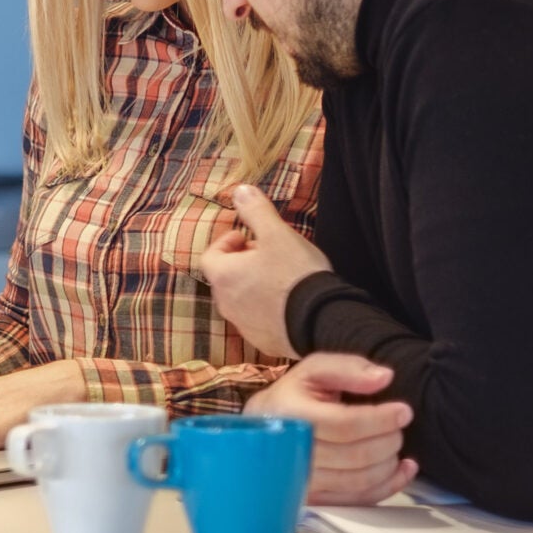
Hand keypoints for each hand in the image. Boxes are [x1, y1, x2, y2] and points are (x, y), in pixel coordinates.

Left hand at [196, 183, 331, 358]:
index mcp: (223, 276)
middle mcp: (226, 304)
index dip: (227, 243)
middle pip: (225, 278)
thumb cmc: (296, 275)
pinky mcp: (263, 342)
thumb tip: (239, 190)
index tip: (247, 237)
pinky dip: (268, 309)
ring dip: (254, 286)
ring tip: (282, 278)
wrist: (322, 321)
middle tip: (267, 254)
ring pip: (241, 300)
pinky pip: (259, 321)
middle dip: (242, 263)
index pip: (210, 256)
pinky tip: (291, 303)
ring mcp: (244, 326)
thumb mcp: (277, 234)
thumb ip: (255, 211)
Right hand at [249, 353, 415, 504]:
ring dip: (388, 464)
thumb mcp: (315, 370)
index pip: (346, 425)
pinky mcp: (314, 499)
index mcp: (292, 415)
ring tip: (395, 445)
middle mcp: (292, 453)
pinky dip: (388, 486)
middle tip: (398, 427)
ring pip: (359, 481)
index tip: (404, 411)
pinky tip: (401, 469)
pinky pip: (358, 499)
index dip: (381, 420)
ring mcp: (302, 481)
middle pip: (356, 456)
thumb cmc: (294, 396)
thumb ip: (348, 368)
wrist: (265, 426)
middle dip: (388, 441)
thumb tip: (384, 377)